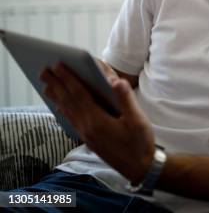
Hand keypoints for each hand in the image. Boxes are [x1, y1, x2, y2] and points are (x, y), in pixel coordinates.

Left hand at [40, 62, 154, 183]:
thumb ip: (126, 99)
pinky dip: (64, 110)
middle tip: (44, 70)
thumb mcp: (138, 120)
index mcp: (98, 120)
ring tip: (47, 86)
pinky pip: (71, 120)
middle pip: (68, 102)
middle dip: (56, 84)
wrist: (139, 168)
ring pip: (67, 112)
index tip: (58, 65)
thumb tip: (116, 81)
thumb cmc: (140, 143)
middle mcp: (87, 127)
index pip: (79, 94)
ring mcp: (86, 135)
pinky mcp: (89, 139)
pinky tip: (60, 107)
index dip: (68, 78)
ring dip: (56, 97)